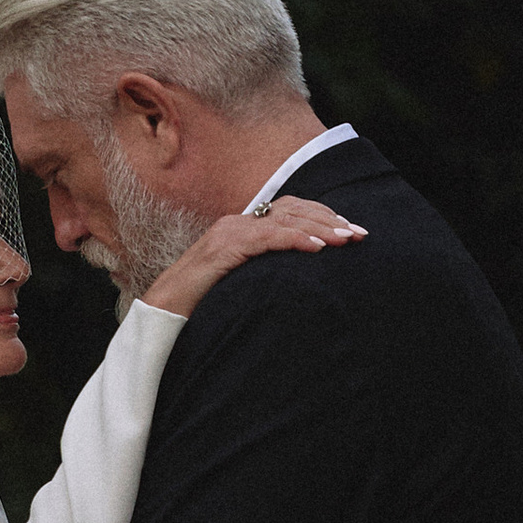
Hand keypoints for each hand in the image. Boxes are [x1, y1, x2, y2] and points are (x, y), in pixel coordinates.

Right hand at [135, 193, 365, 317]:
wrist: (162, 313)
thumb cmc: (201, 304)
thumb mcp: (242, 283)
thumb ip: (265, 272)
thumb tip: (297, 280)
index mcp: (243, 228)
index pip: (290, 211)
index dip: (323, 217)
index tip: (351, 231)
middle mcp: (237, 222)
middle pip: (293, 210)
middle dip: (330, 220)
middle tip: (360, 234)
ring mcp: (229, 232)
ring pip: (284, 220)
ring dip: (320, 229)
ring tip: (345, 240)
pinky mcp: (224, 248)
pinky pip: (267, 238)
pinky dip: (295, 240)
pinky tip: (317, 248)